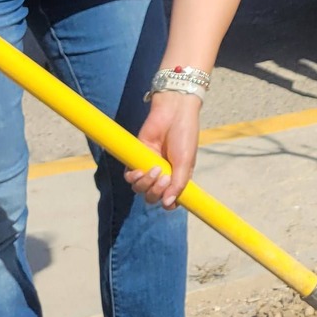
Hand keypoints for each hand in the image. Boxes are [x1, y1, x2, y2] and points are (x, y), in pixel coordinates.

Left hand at [127, 92, 200, 209]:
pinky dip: (133, 177)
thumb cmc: (184, 135)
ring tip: (155, 169)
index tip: (170, 200)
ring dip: (146, 184)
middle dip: (156, 192)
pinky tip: (139, 170)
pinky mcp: (136, 158)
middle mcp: (163, 175)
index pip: (171, 200)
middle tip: (164, 178)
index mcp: (178, 177)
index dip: (168, 203)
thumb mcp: (186, 161)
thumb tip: (168, 204)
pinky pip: (130, 176)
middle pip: (153, 196)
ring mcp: (149, 167)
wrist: (173, 112)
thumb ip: (178, 183)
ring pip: (140, 189)